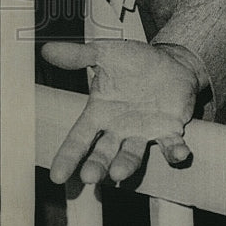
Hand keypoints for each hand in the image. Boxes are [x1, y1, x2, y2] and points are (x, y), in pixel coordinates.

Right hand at [41, 39, 200, 184]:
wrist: (172, 63)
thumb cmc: (136, 62)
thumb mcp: (107, 54)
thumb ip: (79, 56)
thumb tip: (47, 49)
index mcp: (100, 114)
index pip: (79, 140)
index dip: (68, 157)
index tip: (57, 176)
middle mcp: (119, 129)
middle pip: (103, 153)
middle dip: (96, 165)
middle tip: (90, 176)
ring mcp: (144, 133)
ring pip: (133, 155)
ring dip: (127, 165)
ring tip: (119, 172)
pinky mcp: (169, 131)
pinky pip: (171, 146)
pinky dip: (175, 153)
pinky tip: (179, 154)